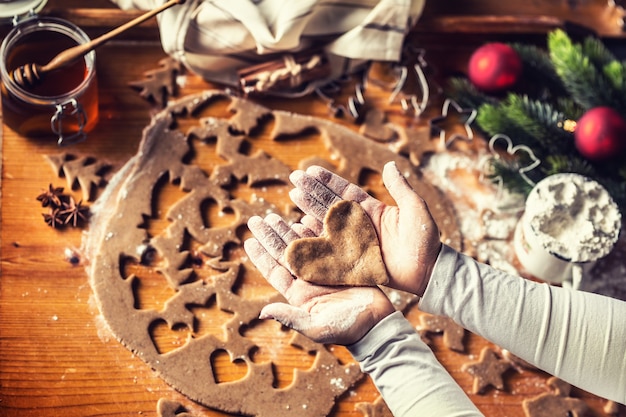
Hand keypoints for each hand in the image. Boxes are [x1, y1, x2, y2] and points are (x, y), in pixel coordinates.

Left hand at [244, 213, 394, 344]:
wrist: (377, 325)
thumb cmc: (346, 330)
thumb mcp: (316, 327)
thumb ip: (291, 317)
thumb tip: (262, 312)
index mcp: (299, 294)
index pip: (275, 271)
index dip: (261, 256)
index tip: (249, 240)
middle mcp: (308, 280)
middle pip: (285, 253)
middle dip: (271, 236)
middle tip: (258, 219)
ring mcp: (324, 270)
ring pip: (303, 245)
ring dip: (289, 230)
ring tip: (276, 216)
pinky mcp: (341, 263)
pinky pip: (325, 243)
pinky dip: (315, 230)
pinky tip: (306, 217)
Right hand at [289, 161, 441, 296]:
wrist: (427, 271)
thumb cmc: (425, 239)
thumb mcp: (414, 208)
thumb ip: (400, 188)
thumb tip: (389, 164)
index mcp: (371, 210)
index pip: (344, 191)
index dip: (327, 181)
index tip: (310, 170)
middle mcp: (358, 224)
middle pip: (330, 204)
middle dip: (311, 191)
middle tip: (294, 178)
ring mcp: (352, 242)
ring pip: (325, 223)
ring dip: (309, 210)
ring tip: (293, 196)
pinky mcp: (350, 260)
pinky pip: (328, 247)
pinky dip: (314, 237)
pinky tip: (299, 227)